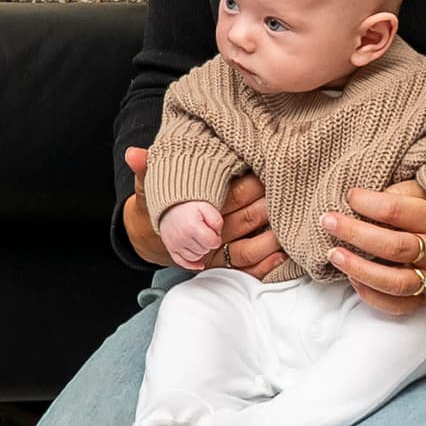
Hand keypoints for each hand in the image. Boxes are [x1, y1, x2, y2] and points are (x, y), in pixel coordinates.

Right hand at [123, 151, 276, 274]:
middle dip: (270, 207)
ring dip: (272, 239)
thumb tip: (132, 154)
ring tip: (292, 224)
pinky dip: (265, 266)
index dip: (252, 186)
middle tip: (290, 193)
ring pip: (249, 249)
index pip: (230, 196)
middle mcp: (210, 234)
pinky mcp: (225, 267)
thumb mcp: (152, 186)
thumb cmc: (163, 206)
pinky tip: (282, 256)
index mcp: (196, 211)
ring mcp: (218, 254)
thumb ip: (147, 169)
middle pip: (247, 219)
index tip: (268, 174)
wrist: (156, 239)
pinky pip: (247, 271)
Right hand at [156, 201, 222, 268]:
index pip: (213, 243)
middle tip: (203, 232)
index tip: (212, 232)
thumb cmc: (188, 207)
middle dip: (207, 243)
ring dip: (200, 250)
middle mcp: (182, 238)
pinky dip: (191, 264)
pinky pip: (182, 263)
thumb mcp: (206, 207)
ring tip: (197, 238)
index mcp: (192, 227)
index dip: (216, 237)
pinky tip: (199, 263)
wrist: (170, 206)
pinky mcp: (170, 249)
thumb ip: (217, 220)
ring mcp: (175, 245)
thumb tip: (217, 235)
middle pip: (205, 250)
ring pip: (195, 257)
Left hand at [326, 178, 425, 316]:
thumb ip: (405, 191)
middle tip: (328, 220)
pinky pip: (398, 306)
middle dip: (354, 233)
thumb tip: (368, 195)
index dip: (368, 202)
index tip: (350, 195)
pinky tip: (352, 279)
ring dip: (358, 268)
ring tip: (333, 253)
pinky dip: (372, 296)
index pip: (398, 211)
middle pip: (393, 247)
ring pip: (394, 282)